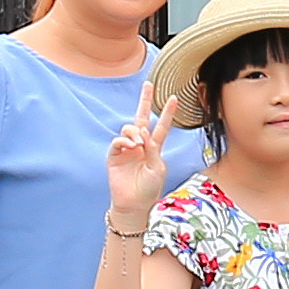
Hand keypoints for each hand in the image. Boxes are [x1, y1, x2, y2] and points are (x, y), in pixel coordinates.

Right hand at [100, 82, 167, 228]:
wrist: (134, 205)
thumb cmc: (149, 189)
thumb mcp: (157, 168)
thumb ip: (152, 149)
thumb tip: (143, 132)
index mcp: (153, 148)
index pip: (161, 126)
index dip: (167, 113)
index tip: (174, 97)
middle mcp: (140, 145)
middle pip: (141, 118)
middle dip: (144, 101)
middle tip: (148, 84)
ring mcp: (127, 149)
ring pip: (129, 128)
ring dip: (134, 131)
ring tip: (138, 143)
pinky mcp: (114, 156)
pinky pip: (118, 141)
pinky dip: (124, 141)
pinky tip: (130, 146)